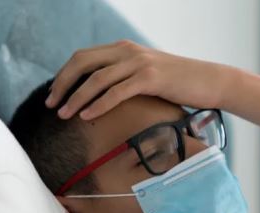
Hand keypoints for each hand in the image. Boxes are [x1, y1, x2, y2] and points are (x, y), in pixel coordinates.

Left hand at [43, 39, 231, 119]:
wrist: (209, 81)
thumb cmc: (177, 84)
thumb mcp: (145, 76)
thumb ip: (123, 78)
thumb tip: (100, 97)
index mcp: (123, 49)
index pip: (83, 57)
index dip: (64, 75)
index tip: (53, 95)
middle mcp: (127, 52)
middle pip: (82, 63)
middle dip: (62, 84)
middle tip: (50, 104)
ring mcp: (138, 63)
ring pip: (96, 78)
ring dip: (75, 97)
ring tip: (62, 114)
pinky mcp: (150, 78)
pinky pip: (116, 91)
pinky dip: (98, 104)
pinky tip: (86, 115)